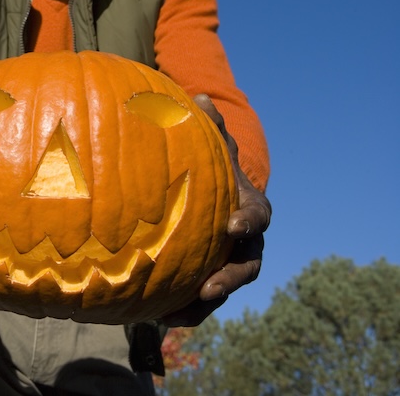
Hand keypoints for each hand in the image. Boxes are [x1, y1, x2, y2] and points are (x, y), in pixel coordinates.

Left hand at [162, 94, 271, 326]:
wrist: (207, 191)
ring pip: (225, 289)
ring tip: (175, 315)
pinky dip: (185, 311)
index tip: (232, 225)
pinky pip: (201, 301)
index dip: (248, 221)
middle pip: (247, 264)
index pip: (257, 216)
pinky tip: (157, 318)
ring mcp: (229, 263)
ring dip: (204, 304)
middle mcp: (245, 240)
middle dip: (230, 278)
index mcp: (249, 206)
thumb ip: (206, 124)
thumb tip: (197, 96)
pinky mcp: (208, 278)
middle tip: (209, 287)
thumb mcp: (208, 143)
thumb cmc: (207, 163)